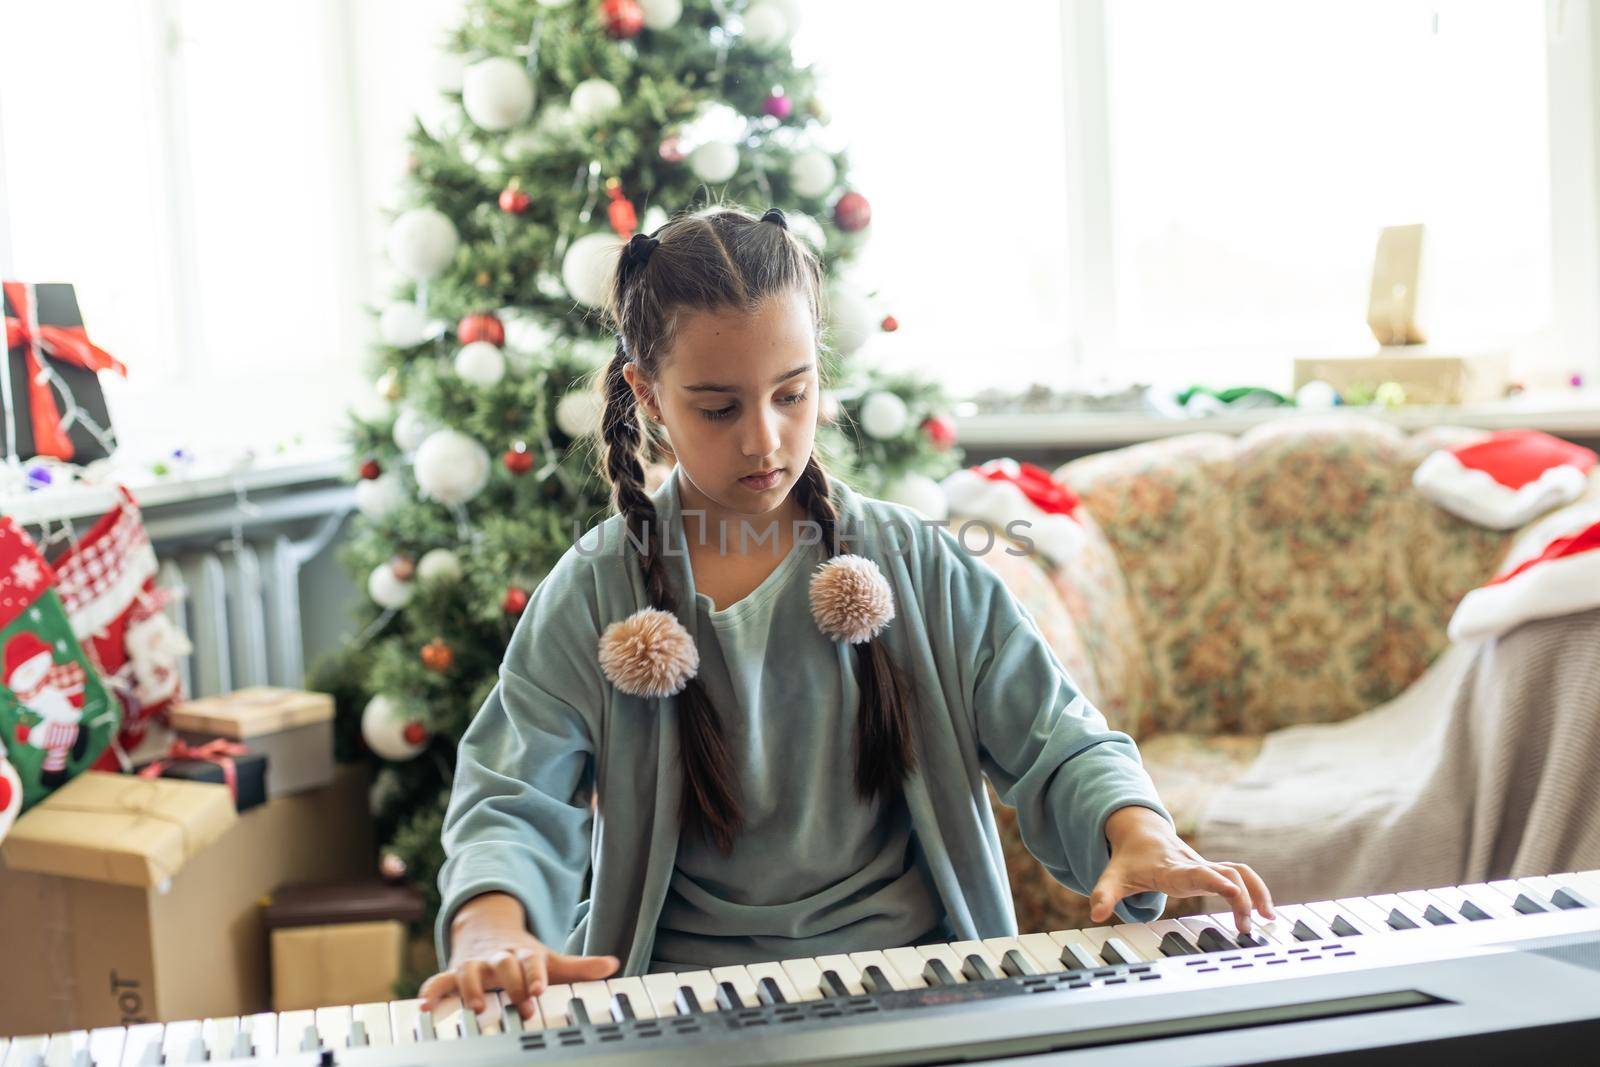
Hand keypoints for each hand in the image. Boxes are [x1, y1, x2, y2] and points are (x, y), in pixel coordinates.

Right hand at [419, 892, 619, 1020]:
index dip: (535, 975)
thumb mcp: (550, 959)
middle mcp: (498, 957)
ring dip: (472, 988)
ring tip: (475, 1006)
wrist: (488, 928)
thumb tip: (612, 965)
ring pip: (470, 972)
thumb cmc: (523, 954)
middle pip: (504, 966)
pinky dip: (431, 991)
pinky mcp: (454, 973)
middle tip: (521, 1003)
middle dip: (512, 984)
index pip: (531, 962)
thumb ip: (580, 967)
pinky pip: (439, 981)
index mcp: (523, 954)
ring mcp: (474, 965)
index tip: (540, 989)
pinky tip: (425, 1005)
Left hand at [1090, 806, 1275, 933]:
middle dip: (1242, 898)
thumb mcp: (1112, 876)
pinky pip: (1241, 875)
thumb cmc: (1129, 857)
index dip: (1217, 883)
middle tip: (1245, 928)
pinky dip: (1256, 890)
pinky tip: (1265, 911)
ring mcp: (1206, 866)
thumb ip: (1103, 894)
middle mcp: (1194, 865)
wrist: (1140, 832)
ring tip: (1269, 918)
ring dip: (1257, 892)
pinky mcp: (1213, 870)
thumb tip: (1095, 914)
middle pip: (1227, 874)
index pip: (1199, 874)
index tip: (1235, 896)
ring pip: (1240, 871)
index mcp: (1172, 868)